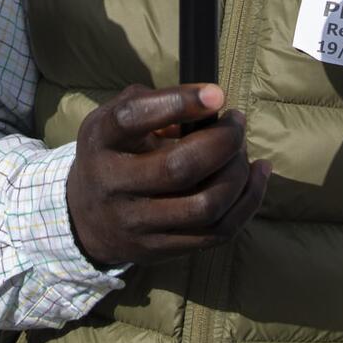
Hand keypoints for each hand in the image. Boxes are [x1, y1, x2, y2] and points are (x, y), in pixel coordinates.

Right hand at [64, 83, 268, 268]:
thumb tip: (208, 103)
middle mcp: (113, 184)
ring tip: (241, 152)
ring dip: (237, 174)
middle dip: (223, 142)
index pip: (132, 118)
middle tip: (236, 124)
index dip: (178, 102)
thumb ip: (151, 103)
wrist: (85, 218)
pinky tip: (256, 174)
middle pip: (179, 168)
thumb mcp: (112, 120)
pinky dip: (247, 200)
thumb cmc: (112, 154)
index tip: (217, 94)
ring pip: (205, 205)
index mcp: (100, 142)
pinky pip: (218, 231)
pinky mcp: (161, 248)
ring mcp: (137, 223)